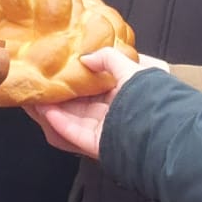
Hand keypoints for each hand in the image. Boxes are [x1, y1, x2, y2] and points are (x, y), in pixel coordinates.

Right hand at [28, 47, 164, 159]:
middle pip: (80, 104)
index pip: (94, 86)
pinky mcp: (99, 145)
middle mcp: (114, 112)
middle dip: (60, 96)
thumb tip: (85, 57)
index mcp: (124, 93)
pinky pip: (76, 133)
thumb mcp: (132, 66)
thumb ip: (108, 58)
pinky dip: (61, 123)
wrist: (165, 127)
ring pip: (74, 118)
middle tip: (40, 86)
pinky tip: (46, 111)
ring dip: (54, 109)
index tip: (57, 72)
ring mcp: (106, 130)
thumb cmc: (152, 94)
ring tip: (36, 97)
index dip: (75, 79)